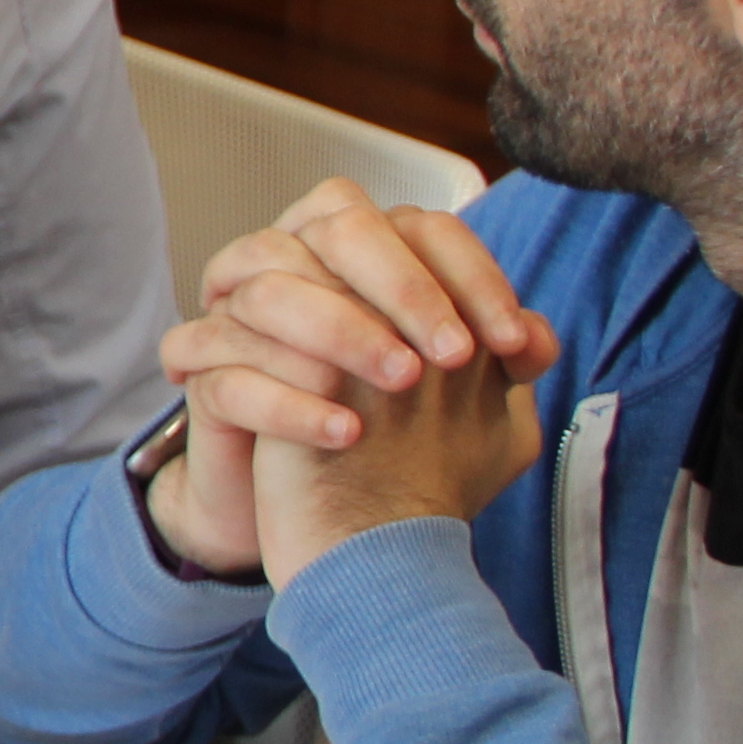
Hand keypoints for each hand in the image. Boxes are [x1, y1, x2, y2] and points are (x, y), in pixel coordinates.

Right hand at [139, 181, 557, 579]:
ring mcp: (238, 317)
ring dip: (342, 331)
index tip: (512, 345)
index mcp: (362, 262)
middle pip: (338, 226)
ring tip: (401, 388)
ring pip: (269, 290)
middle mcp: (296, 269)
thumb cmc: (393, 442)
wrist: (323, 517)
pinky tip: (345, 434)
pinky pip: (229, 373)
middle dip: (406, 287)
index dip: (470, 274)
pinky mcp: (203, 376)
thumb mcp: (465, 406)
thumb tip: (539, 338)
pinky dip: (286, 403)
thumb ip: (500, 363)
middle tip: (454, 359)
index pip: (417, 226)